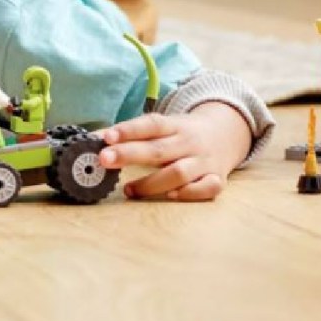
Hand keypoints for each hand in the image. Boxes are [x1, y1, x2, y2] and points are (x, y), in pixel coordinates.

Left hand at [96, 102, 252, 201]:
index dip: (127, 130)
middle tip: (104, 160)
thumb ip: (134, 135)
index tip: (104, 137)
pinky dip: (190, 193)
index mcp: (175, 125)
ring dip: (152, 182)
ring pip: (179, 172)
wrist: (227, 133)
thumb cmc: (182, 134)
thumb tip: (93, 140)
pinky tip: (171, 196)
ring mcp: (204, 161)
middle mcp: (189, 142)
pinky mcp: (216, 179)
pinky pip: (207, 188)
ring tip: (128, 190)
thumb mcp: (163, 128)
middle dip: (129, 154)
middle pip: (158, 149)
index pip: (150, 124)